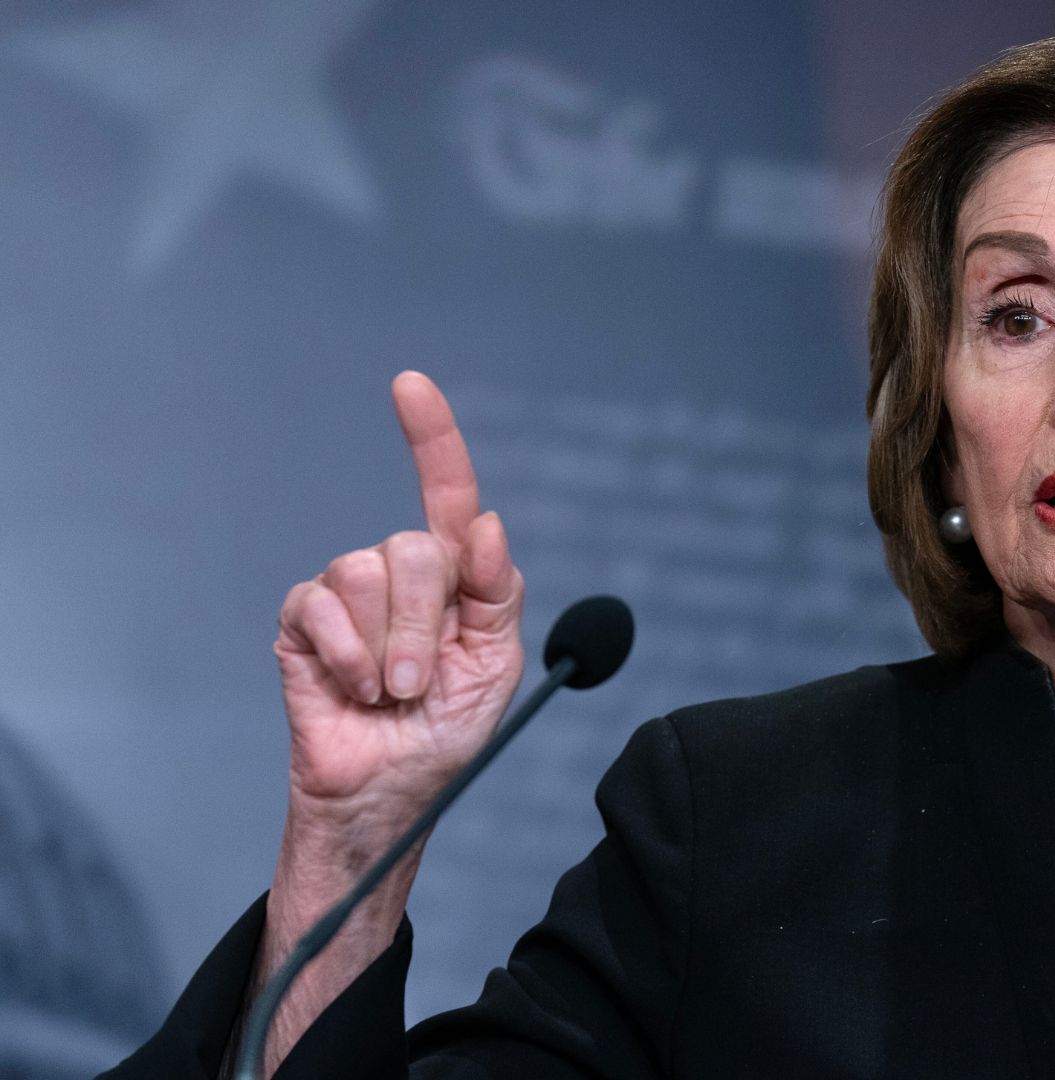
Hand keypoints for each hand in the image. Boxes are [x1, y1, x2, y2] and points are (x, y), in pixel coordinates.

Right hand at [273, 372, 525, 828]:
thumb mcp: (496, 664)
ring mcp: (347, 592)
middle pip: (414, 549)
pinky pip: (320, 606)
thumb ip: (498, 594)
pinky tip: (352, 689)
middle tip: (420, 684)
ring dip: (387, 650)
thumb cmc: (448, 729)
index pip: (446, 493)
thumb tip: (489, 524)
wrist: (391, 790)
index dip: (431, 435)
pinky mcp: (302, 621)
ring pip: (366, 573)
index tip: (409, 385)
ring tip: (388, 692)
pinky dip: (347, 656)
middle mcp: (400, 571)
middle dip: (423, 625)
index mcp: (456, 575)